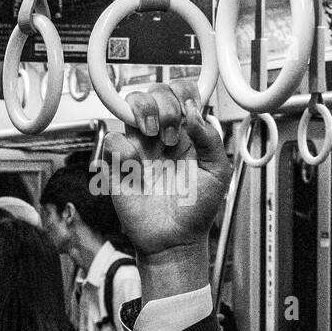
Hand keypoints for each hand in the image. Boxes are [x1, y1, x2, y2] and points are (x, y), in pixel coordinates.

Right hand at [101, 79, 230, 256]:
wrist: (175, 239)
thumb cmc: (197, 209)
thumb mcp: (218, 172)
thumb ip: (211, 139)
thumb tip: (196, 113)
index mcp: (187, 132)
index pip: (181, 92)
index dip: (183, 92)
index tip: (189, 109)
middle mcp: (162, 134)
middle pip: (154, 91)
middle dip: (165, 105)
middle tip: (173, 133)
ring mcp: (140, 146)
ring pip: (129, 104)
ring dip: (144, 112)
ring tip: (155, 137)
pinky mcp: (119, 163)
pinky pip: (113, 139)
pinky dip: (124, 149)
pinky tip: (139, 167)